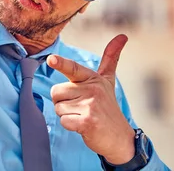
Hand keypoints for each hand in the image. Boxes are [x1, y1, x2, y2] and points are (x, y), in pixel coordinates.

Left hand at [47, 34, 135, 164]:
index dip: (60, 63)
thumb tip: (122, 36)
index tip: (51, 59)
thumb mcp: (108, 80)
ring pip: (58, 107)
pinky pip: (63, 121)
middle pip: (56, 92)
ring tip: (83, 116)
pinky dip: (70, 126)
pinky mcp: (87, 122)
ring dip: (67, 115)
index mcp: (93, 78)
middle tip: (80, 107)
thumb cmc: (108, 106)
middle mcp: (92, 89)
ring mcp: (90, 106)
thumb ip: (111, 58)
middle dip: (62, 102)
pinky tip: (83, 126)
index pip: (73, 68)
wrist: (120, 137)